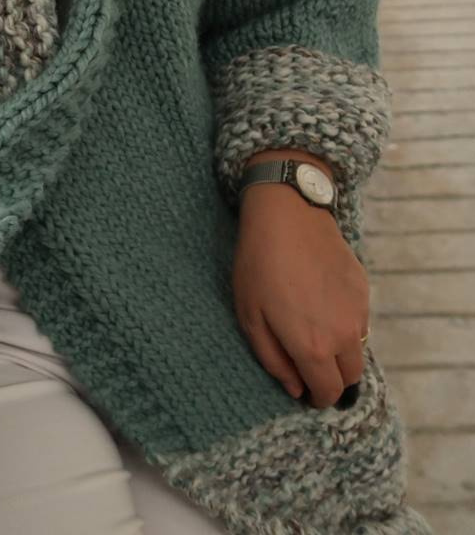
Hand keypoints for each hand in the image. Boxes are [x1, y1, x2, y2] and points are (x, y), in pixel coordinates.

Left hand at [232, 183, 369, 408]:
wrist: (287, 216)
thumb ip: (273, 359)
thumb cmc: (259, 265)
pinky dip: (345, 324)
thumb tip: (295, 388)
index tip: (304, 392)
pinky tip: (319, 303)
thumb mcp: (250, 316)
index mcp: (314, 347)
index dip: (317, 398)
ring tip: (311, 331)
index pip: (328, 392)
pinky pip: (360, 321)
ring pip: (358, 349)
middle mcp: (345, 335)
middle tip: (307, 364)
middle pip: (350, 376)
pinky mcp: (364, 289)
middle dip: (330, 378)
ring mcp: (359, 311)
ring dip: (340, 352)